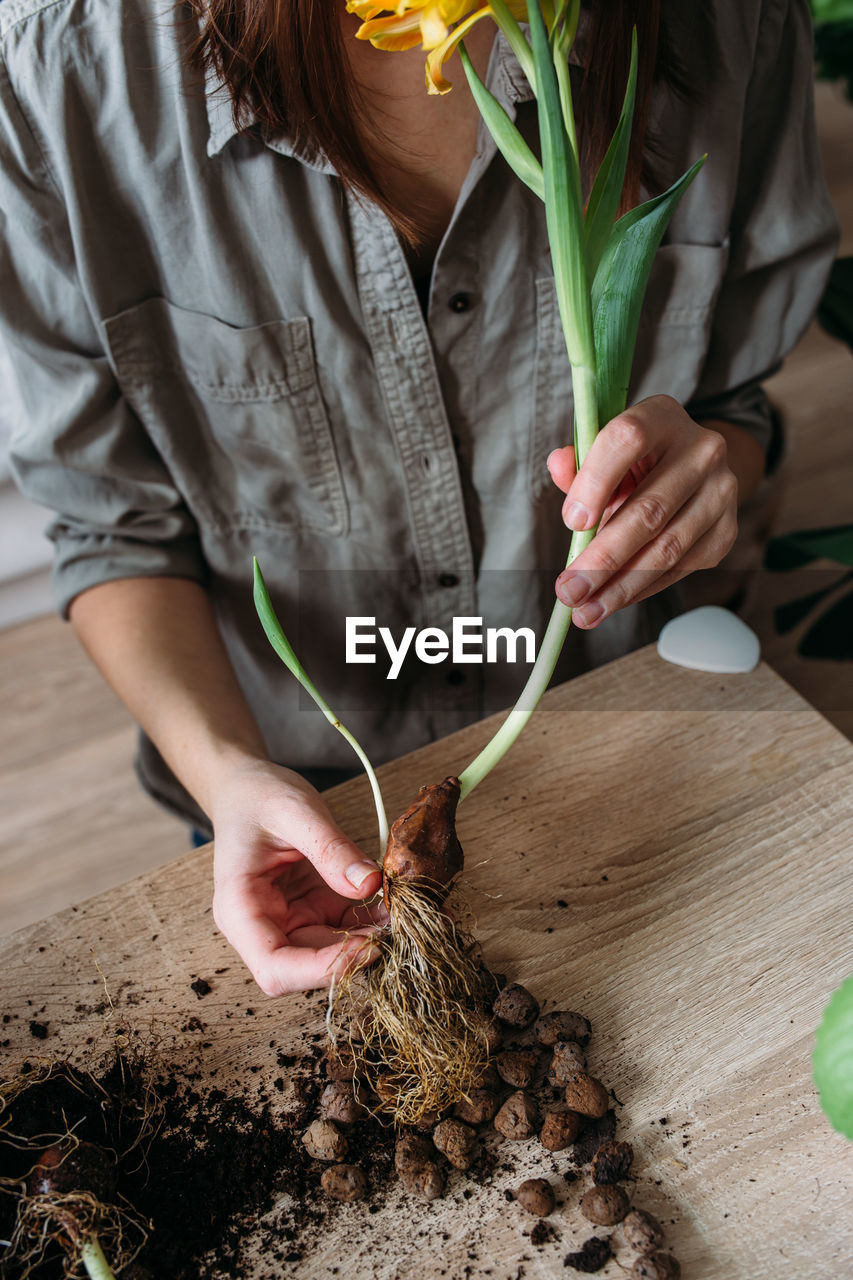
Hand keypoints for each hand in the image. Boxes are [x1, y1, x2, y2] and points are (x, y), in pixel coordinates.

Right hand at [211, 759, 385, 995]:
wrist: (248, 788)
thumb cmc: (258, 797)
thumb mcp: (295, 812)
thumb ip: (331, 848)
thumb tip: (370, 884)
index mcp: (241, 910)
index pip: (276, 969)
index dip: (322, 969)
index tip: (368, 945)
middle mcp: (264, 927)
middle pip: (310, 969)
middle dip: (359, 953)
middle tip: (404, 925)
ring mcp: (291, 921)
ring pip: (336, 952)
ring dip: (374, 939)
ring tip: (411, 912)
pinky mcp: (314, 911)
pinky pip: (348, 927)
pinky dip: (375, 920)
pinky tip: (401, 901)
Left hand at [548, 395, 739, 627]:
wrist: (694, 466)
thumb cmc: (636, 460)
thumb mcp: (605, 450)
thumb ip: (579, 461)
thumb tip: (558, 465)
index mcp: (661, 417)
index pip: (628, 440)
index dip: (596, 481)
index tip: (571, 523)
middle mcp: (701, 450)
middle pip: (650, 510)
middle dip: (603, 558)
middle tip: (569, 590)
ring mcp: (720, 492)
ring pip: (668, 548)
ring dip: (621, 586)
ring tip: (586, 610)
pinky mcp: (726, 530)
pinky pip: (680, 569)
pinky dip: (642, 589)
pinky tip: (613, 601)